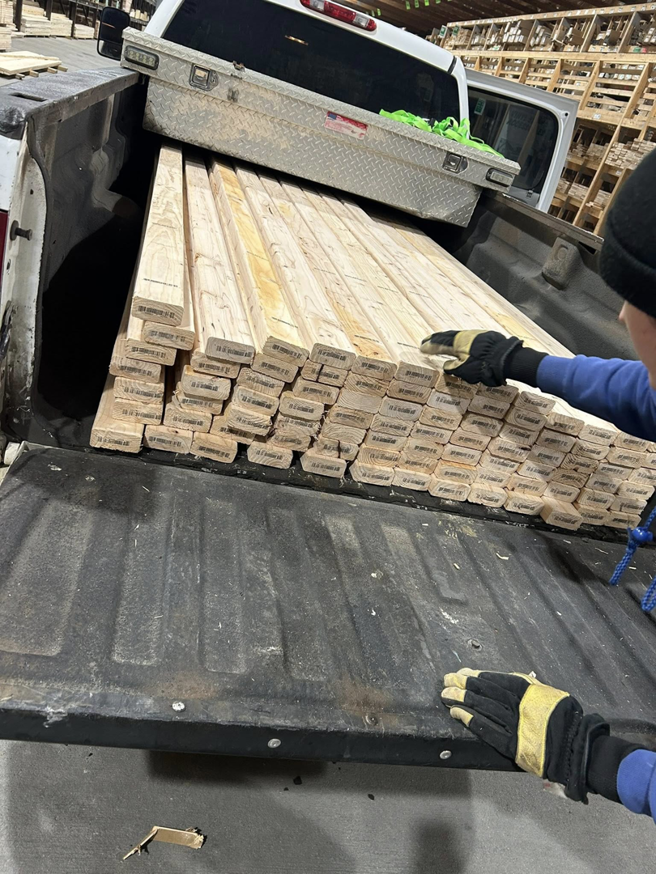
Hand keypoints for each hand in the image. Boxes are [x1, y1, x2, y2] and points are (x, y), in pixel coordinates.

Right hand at [420, 329, 522, 386]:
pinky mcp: (484, 337)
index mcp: (457, 343)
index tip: (422, 347)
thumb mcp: (464, 371)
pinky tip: (459, 343)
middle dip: (436, 339)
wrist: (505, 357)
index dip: (430, 346)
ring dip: (447, 339)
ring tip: (441, 340)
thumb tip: (447, 365)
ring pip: (457, 336)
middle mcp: (464, 336)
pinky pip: (466, 337)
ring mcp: (475, 335)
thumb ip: (453, 368)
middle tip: (428, 340)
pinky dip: (458, 340)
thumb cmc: (483, 366)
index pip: (439, 344)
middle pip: (447, 337)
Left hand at [441, 668, 608, 801]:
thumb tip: (508, 678)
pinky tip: (456, 713)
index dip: (476, 676)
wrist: (576, 745)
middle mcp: (516, 704)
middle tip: (446, 680)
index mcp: (526, 690)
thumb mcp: (547, 693)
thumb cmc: (565, 717)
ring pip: (481, 707)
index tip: (462, 673)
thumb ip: (527, 686)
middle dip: (462, 685)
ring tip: (446, 694)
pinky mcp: (511, 743)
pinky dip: (470, 720)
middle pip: (483, 691)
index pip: (494, 680)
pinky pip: (486, 729)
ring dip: (461, 699)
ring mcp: (512, 723)